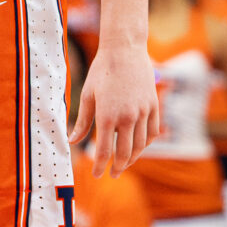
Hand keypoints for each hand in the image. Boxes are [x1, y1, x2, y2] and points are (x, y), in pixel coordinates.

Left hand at [70, 40, 160, 173]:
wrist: (125, 50)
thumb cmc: (102, 72)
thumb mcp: (87, 96)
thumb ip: (82, 122)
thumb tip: (72, 141)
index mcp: (107, 116)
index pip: (104, 151)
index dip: (100, 166)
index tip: (97, 175)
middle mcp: (127, 117)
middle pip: (125, 153)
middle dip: (118, 167)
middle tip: (113, 174)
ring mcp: (143, 112)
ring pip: (141, 145)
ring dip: (133, 157)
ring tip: (125, 163)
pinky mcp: (154, 106)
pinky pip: (153, 132)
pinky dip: (147, 143)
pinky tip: (139, 147)